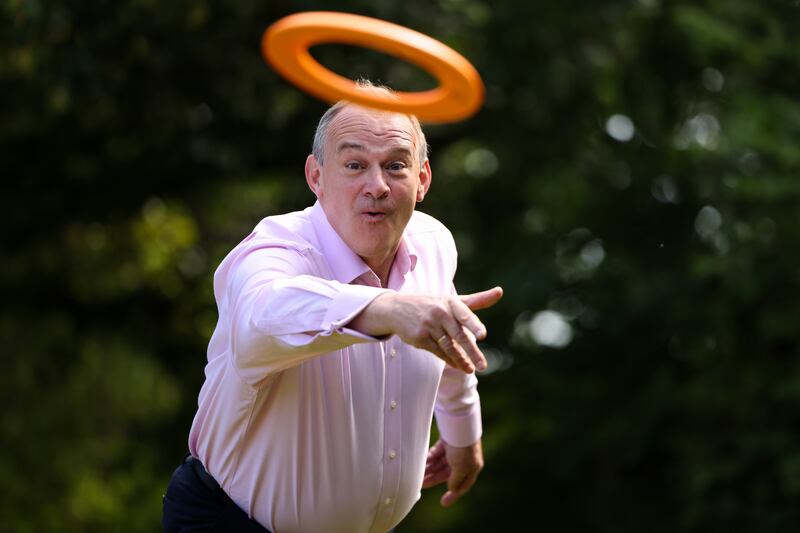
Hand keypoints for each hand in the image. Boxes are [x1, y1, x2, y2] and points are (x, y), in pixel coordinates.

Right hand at [351, 286, 502, 372]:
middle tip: (483, 366)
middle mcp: (440, 312)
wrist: (397, 309)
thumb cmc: (432, 305)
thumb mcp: (453, 301)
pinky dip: (448, 360)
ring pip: (449, 347)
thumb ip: (477, 300)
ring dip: (461, 360)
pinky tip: (457, 365)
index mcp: (451, 302)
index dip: (473, 324)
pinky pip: (438, 351)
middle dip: (472, 352)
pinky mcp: (420, 337)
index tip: (482, 335)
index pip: (465, 313)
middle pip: (459, 335)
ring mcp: (429, 325)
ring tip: (471, 370)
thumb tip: (500, 291)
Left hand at [422, 439, 483, 506]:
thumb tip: (452, 488)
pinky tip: (420, 464)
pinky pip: (436, 454)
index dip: (453, 494)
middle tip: (421, 485)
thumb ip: (456, 480)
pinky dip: (429, 459)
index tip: (443, 503)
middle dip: (434, 479)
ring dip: (429, 470)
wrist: (459, 426)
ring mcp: (455, 451)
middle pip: (447, 474)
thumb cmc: (464, 449)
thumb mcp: (462, 469)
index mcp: (472, 468)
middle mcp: (464, 460)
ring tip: (417, 476)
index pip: (463, 484)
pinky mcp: (446, 442)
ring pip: (439, 464)